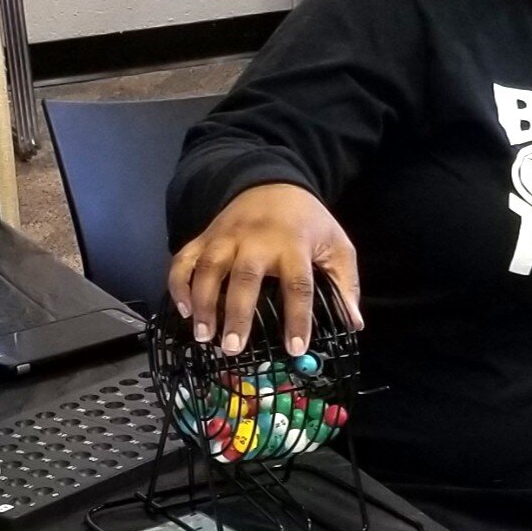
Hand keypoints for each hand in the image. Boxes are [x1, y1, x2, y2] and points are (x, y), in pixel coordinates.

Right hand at [166, 183, 361, 355]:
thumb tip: (353, 324)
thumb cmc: (308, 222)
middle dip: (237, 314)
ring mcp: (226, 237)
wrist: (272, 181)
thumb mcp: (336, 245)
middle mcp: (256, 240)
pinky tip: (183, 309)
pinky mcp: (205, 236)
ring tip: (203, 336)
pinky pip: (184, 258)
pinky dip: (179, 283)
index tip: (294, 348)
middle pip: (245, 277)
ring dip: (203, 303)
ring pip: (209, 268)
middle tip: (232, 349)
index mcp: (293, 244)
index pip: (298, 284)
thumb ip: (345, 283)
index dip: (297, 317)